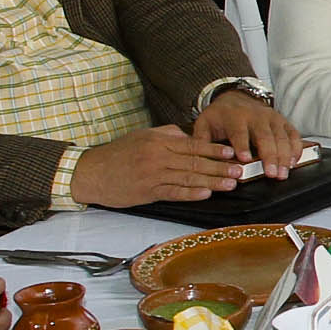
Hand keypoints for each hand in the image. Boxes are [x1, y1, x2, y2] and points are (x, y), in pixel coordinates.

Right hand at [71, 124, 246, 209]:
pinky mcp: (147, 191)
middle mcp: (157, 157)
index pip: (192, 145)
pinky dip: (190, 193)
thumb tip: (188, 136)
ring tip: (231, 184)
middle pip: (195, 162)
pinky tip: (206, 194)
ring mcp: (153, 175)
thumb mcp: (141, 137)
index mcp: (158, 141)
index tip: (232, 154)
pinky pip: (173, 192)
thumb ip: (166, 135)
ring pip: (187, 178)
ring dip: (212, 181)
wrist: (90, 172)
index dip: (214, 150)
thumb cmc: (117, 154)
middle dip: (220, 167)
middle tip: (240, 171)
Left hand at [194, 89, 306, 172]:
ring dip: (284, 156)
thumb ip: (201, 141)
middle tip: (271, 173)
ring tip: (283, 173)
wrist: (235, 96)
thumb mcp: (204, 124)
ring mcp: (272, 118)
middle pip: (265, 136)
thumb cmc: (220, 116)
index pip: (239, 132)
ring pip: (281, 137)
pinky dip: (296, 149)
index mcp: (235, 117)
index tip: (244, 160)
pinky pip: (293, 135)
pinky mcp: (283, 122)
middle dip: (270, 156)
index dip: (242, 145)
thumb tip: (199, 159)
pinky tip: (293, 162)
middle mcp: (256, 116)